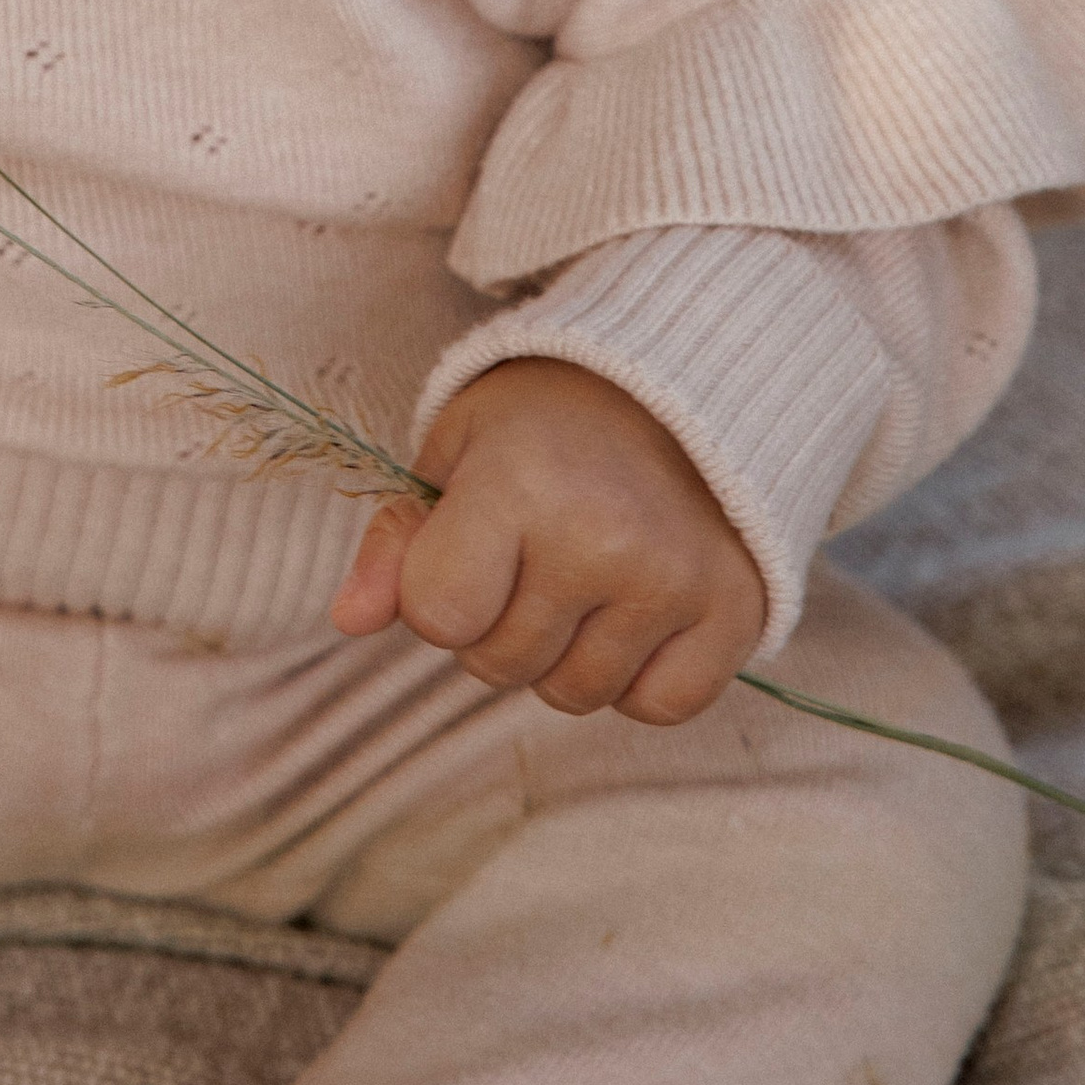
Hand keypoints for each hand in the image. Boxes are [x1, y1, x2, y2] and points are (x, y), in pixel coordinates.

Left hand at [328, 357, 766, 723]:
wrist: (686, 378)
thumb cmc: (550, 416)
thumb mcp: (459, 447)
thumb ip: (398, 538)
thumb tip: (348, 619)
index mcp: (519, 483)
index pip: (439, 616)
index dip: (439, 593)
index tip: (469, 546)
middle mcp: (602, 538)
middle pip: (501, 664)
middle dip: (498, 624)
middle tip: (532, 553)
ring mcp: (675, 581)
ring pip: (575, 694)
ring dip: (565, 654)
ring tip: (586, 573)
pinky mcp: (736, 612)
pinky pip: (659, 706)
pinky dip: (640, 676)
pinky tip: (638, 608)